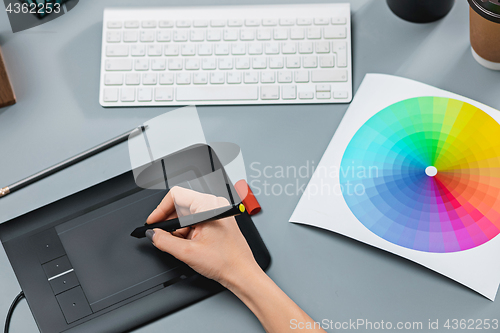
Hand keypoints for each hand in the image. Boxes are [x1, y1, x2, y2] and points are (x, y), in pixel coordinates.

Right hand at [146, 186, 260, 287]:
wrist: (242, 274)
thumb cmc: (226, 262)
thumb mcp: (188, 252)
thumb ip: (164, 241)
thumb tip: (153, 234)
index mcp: (209, 205)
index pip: (176, 195)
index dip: (160, 209)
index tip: (153, 222)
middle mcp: (214, 204)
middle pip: (181, 204)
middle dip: (170, 222)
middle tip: (161, 236)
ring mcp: (217, 212)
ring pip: (187, 214)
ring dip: (179, 229)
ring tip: (181, 245)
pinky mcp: (217, 220)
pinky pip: (196, 220)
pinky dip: (187, 231)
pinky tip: (189, 244)